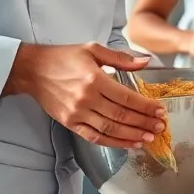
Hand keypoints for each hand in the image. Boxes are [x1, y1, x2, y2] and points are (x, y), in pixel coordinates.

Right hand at [6, 43, 164, 148]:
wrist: (32, 70)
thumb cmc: (63, 57)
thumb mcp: (93, 50)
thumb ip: (121, 58)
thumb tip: (145, 62)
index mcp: (95, 80)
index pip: (127, 98)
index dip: (146, 107)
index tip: (160, 111)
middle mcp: (87, 99)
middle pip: (122, 116)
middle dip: (144, 123)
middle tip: (160, 127)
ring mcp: (77, 113)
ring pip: (110, 130)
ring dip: (132, 136)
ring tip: (149, 138)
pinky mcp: (69, 123)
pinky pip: (94, 137)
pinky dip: (113, 142)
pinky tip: (127, 144)